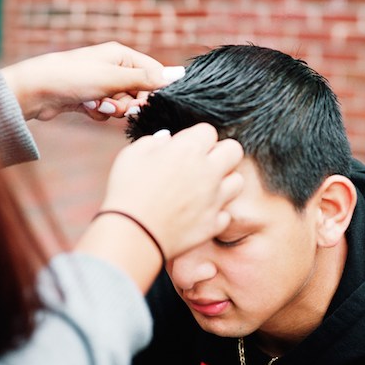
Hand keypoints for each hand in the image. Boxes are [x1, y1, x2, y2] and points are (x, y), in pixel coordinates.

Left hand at [0, 42, 183, 121]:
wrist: (35, 91)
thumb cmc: (72, 77)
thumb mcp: (114, 78)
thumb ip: (146, 79)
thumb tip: (179, 75)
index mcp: (122, 55)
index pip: (153, 73)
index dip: (153, 91)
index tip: (145, 103)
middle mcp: (113, 67)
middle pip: (139, 92)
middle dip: (129, 103)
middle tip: (115, 105)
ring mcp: (102, 84)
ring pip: (123, 104)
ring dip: (112, 109)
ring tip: (96, 104)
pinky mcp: (91, 99)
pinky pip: (107, 111)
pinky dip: (99, 113)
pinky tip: (86, 107)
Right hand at [74, 124, 243, 290]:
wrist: (132, 234)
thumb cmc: (127, 191)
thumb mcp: (132, 155)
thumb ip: (153, 141)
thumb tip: (167, 139)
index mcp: (189, 150)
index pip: (209, 130)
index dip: (197, 137)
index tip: (185, 148)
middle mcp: (208, 171)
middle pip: (234, 150)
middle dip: (221, 152)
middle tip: (202, 163)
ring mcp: (214, 199)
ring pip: (238, 181)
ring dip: (224, 181)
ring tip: (204, 188)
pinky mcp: (214, 223)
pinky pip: (226, 213)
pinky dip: (215, 212)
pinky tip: (198, 213)